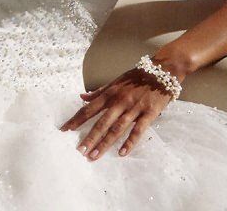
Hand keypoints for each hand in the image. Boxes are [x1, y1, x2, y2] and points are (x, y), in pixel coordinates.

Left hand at [59, 67, 174, 161]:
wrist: (162, 70)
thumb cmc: (137, 76)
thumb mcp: (116, 81)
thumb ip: (99, 92)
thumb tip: (81, 96)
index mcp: (110, 93)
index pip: (89, 109)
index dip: (76, 120)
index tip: (64, 131)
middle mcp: (120, 101)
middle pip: (101, 122)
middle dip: (89, 137)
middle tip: (79, 151)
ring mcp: (134, 108)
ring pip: (117, 128)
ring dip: (105, 143)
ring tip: (94, 156)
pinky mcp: (149, 113)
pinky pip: (138, 130)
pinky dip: (130, 142)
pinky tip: (122, 153)